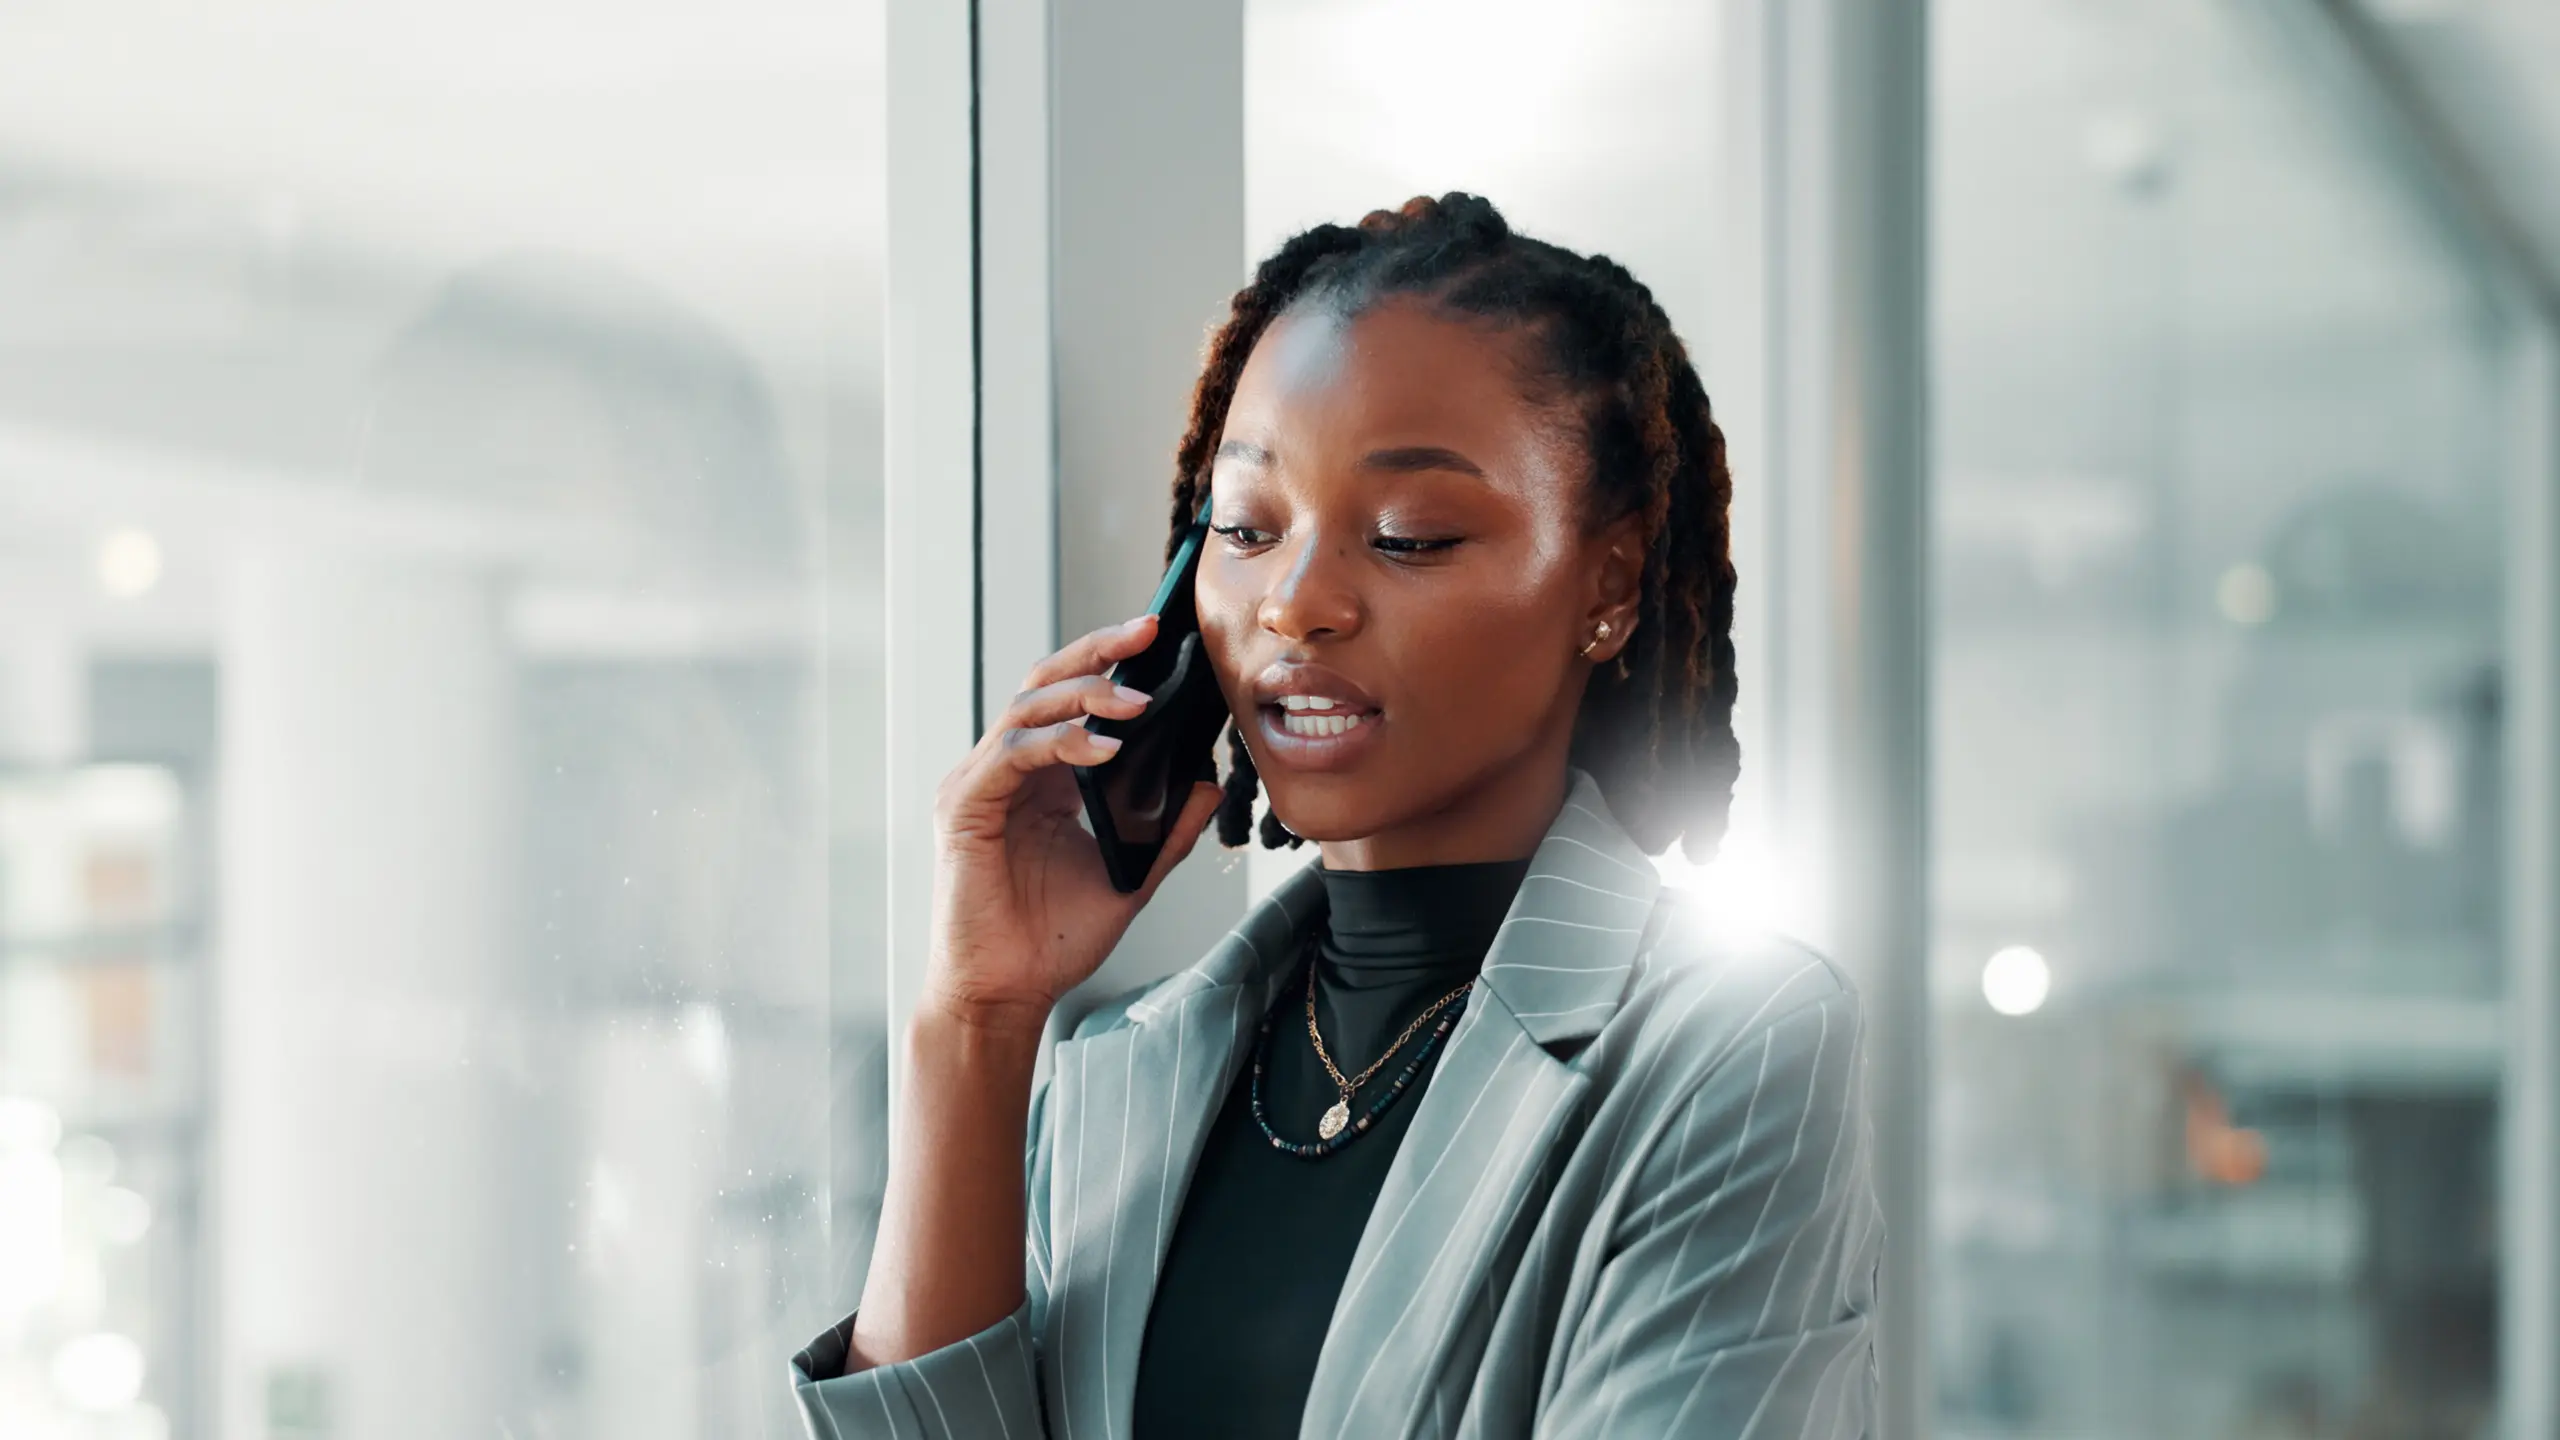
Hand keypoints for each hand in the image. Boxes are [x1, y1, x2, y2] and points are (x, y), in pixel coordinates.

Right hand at [926, 612, 1227, 1026]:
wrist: (1008, 995)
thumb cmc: (1054, 940)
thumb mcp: (1131, 876)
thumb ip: (1167, 830)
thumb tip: (1208, 783)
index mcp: (1041, 779)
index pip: (1071, 699)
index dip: (1110, 664)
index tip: (1161, 638)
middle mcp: (1006, 770)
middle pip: (1045, 683)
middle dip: (1097, 651)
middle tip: (1148, 631)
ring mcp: (980, 784)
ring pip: (1027, 708)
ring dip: (1085, 695)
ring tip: (1139, 701)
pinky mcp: (964, 807)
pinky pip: (1010, 755)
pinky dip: (1057, 743)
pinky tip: (1102, 749)